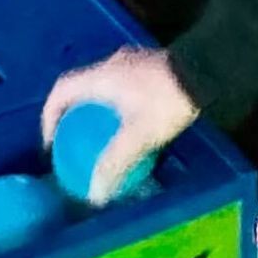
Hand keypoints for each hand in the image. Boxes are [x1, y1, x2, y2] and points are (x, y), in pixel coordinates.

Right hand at [41, 48, 197, 205]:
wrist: (207, 71)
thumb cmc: (168, 101)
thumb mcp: (140, 136)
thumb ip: (115, 164)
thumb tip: (94, 195)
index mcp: (101, 77)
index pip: (61, 90)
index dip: (50, 116)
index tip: (51, 142)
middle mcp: (112, 65)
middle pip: (81, 88)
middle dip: (73, 115)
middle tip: (75, 142)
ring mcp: (133, 62)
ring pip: (104, 88)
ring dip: (98, 111)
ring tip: (102, 138)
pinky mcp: (153, 66)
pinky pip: (123, 87)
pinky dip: (119, 107)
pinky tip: (133, 127)